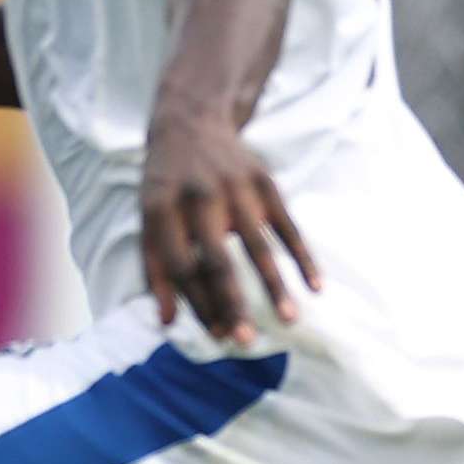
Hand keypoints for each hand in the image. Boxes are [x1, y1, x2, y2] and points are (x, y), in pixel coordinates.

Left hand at [139, 112, 314, 350]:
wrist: (190, 123)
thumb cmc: (165, 185)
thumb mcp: (147, 220)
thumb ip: (155, 271)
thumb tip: (167, 323)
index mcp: (162, 210)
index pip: (181, 267)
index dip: (199, 304)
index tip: (218, 334)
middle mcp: (198, 198)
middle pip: (217, 260)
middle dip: (232, 302)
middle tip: (245, 340)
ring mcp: (234, 188)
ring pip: (258, 245)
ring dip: (274, 285)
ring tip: (290, 319)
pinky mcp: (263, 180)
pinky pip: (287, 224)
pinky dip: (302, 255)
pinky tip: (316, 285)